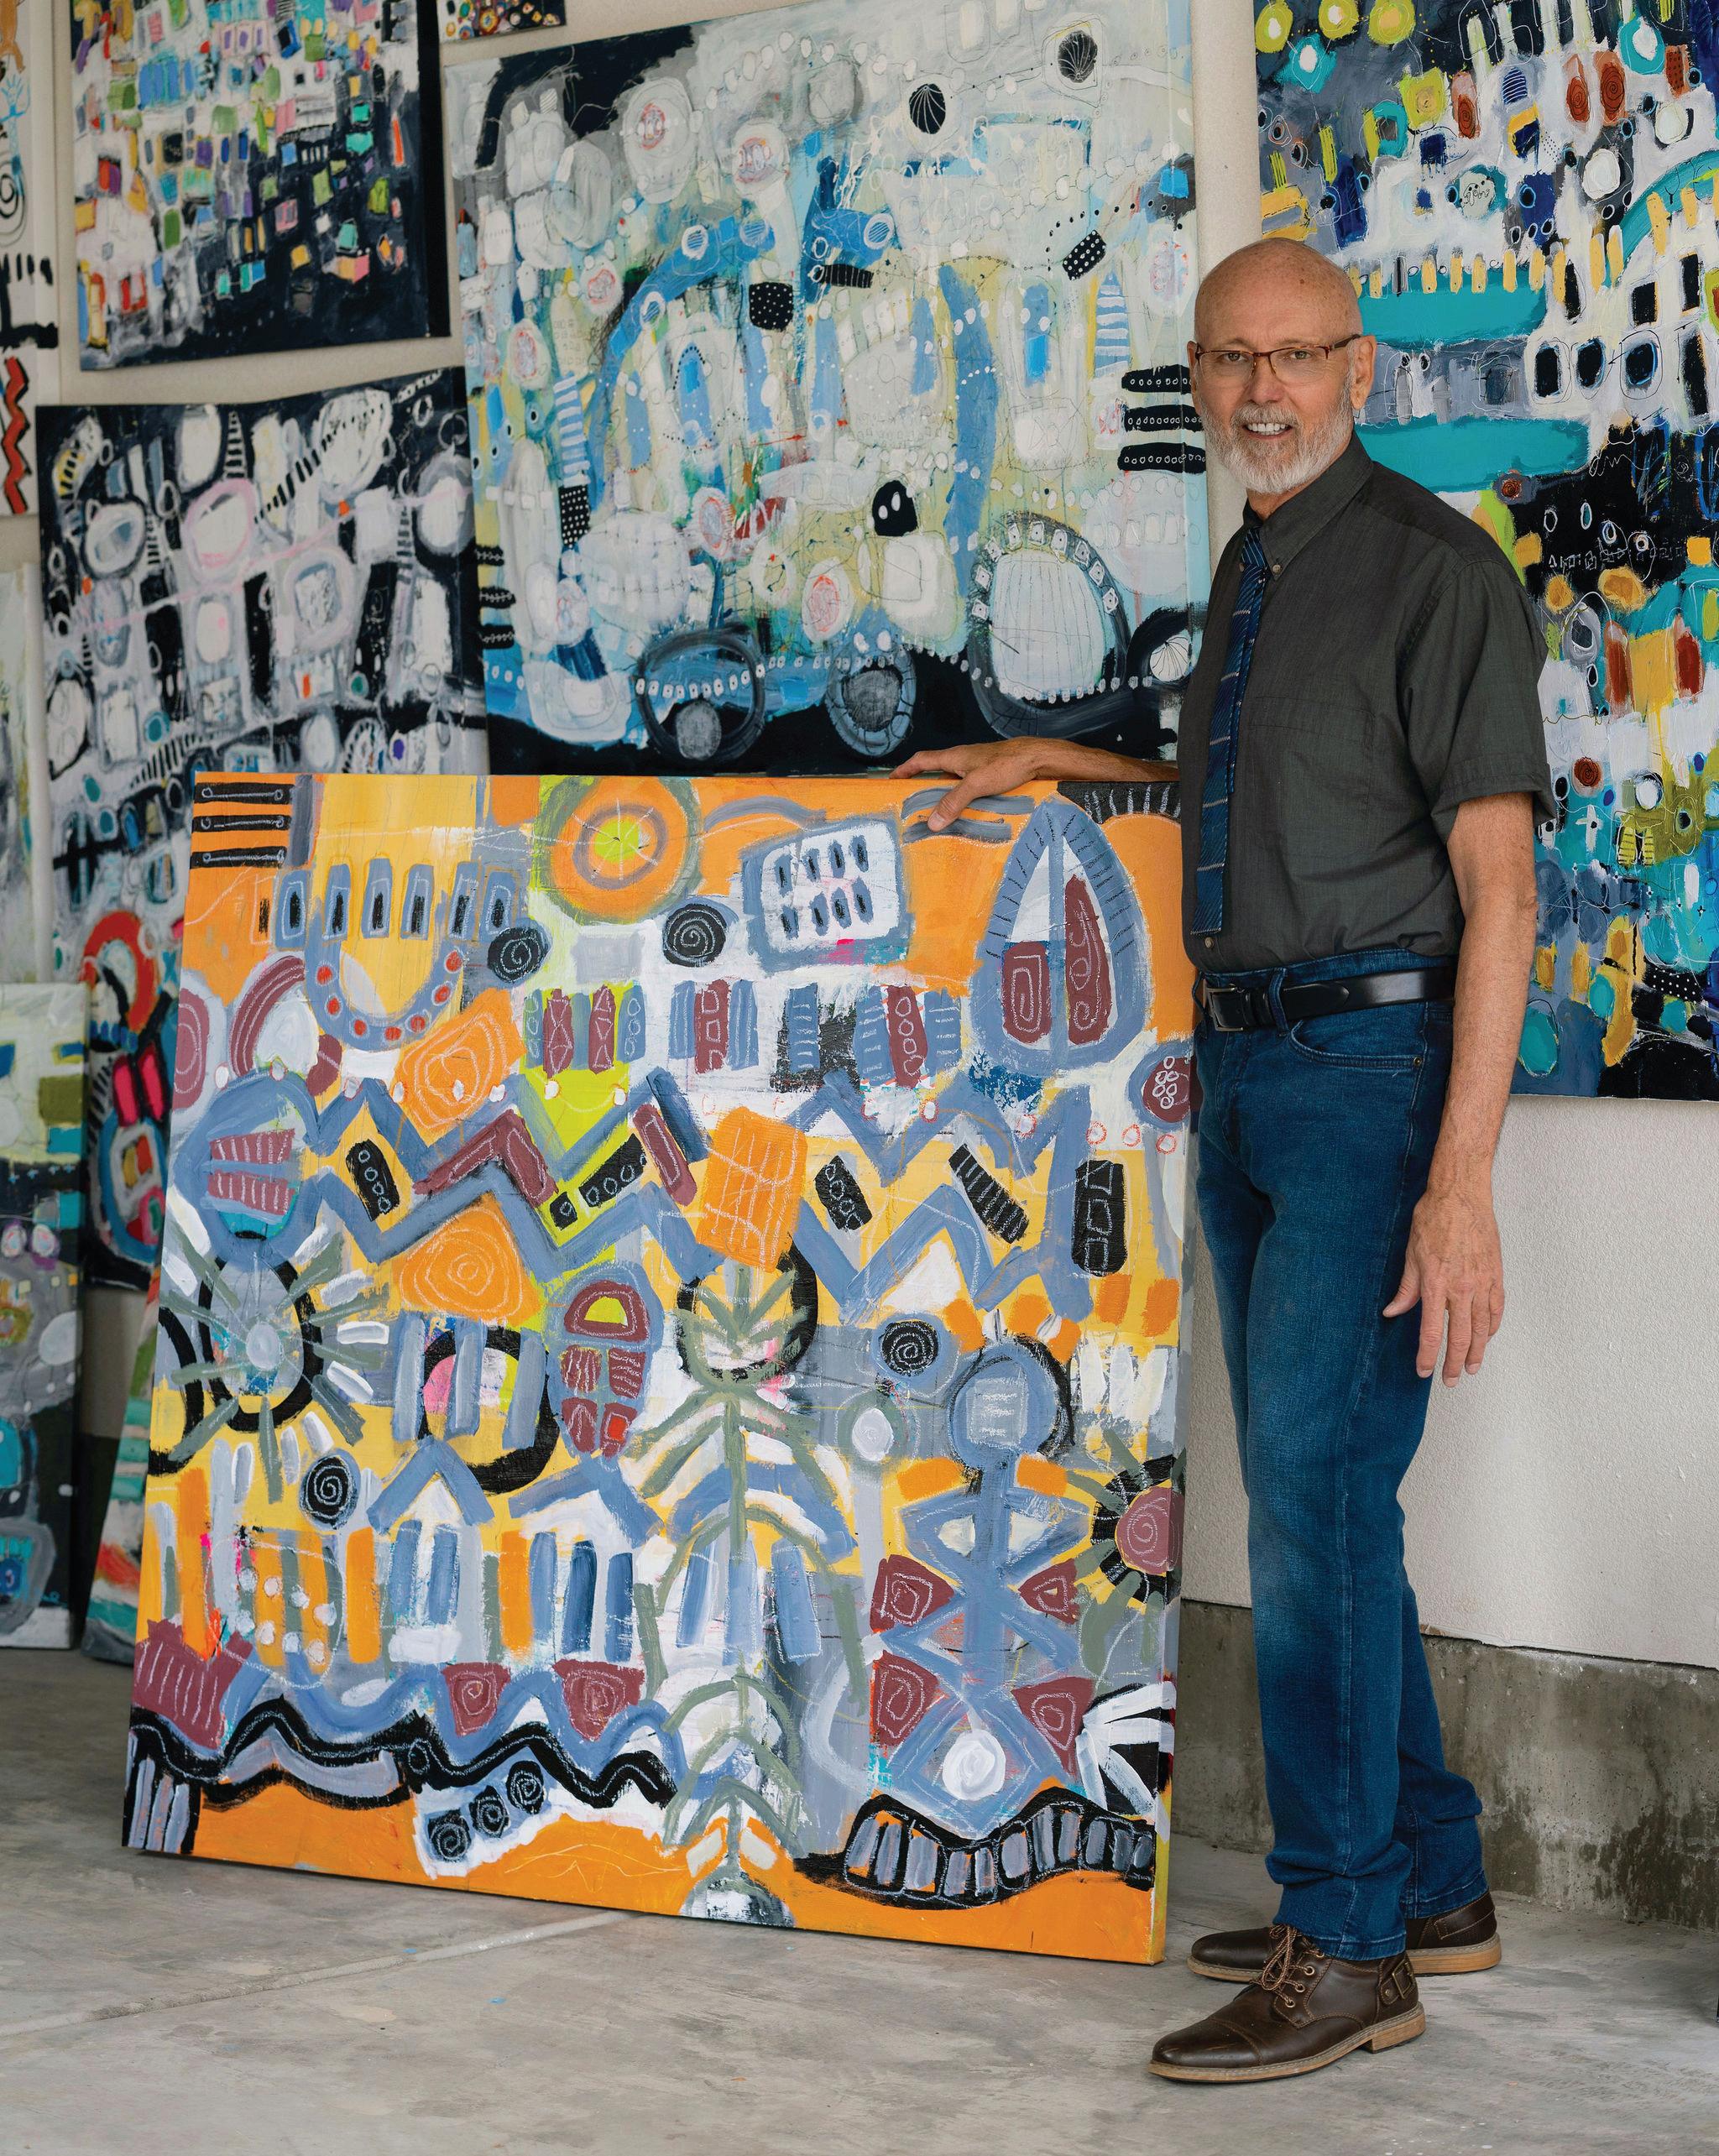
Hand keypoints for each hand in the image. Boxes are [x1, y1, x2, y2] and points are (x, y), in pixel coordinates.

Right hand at [897, 739, 1052, 830]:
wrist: (1037, 758)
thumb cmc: (1006, 764)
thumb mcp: (976, 784)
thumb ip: (954, 802)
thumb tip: (932, 822)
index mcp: (953, 757)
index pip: (921, 761)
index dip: (904, 770)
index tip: (891, 781)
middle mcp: (962, 760)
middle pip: (934, 772)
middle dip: (921, 786)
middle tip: (912, 803)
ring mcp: (975, 767)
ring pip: (952, 781)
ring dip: (943, 795)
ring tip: (936, 814)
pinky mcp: (988, 774)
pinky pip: (967, 787)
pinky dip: (960, 798)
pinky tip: (964, 812)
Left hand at [1382, 1182, 1504, 1385]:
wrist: (1462, 1196)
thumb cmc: (1433, 1220)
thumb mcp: (1410, 1254)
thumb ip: (1406, 1289)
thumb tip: (1393, 1312)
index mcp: (1436, 1284)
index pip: (1432, 1332)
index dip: (1428, 1356)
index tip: (1424, 1371)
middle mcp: (1462, 1288)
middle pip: (1460, 1337)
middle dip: (1454, 1363)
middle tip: (1449, 1380)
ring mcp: (1483, 1282)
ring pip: (1482, 1328)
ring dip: (1476, 1352)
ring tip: (1470, 1368)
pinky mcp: (1497, 1275)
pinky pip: (1496, 1309)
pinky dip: (1492, 1328)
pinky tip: (1486, 1338)